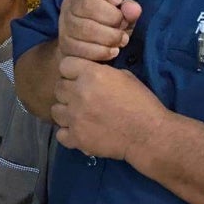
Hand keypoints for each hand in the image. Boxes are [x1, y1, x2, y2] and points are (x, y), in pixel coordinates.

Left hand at [50, 56, 165, 160]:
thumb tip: (88, 74)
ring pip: (55, 110)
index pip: (65, 65)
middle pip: (58, 87)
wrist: (148, 134)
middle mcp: (78, 93)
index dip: (73, 71)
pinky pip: (60, 133)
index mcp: (91, 74)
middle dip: (69, 91)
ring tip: (81, 116)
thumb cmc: (141, 102)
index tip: (80, 77)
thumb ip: (101, 74)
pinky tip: (81, 131)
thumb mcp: (124, 77)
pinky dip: (69, 133)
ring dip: (66, 112)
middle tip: (83, 98)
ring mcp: (75, 117)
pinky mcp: (76, 138)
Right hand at [57, 0, 141, 62]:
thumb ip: (129, 9)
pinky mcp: (65, 44)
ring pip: (84, 28)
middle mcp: (70, 3)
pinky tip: (112, 51)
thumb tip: (134, 9)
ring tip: (121, 40)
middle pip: (86, 5)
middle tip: (123, 25)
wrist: (87, 46)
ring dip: (109, 36)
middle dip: (111, 17)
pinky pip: (81, 48)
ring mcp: (65, 24)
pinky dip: (101, 51)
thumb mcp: (122, 13)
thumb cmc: (108, 22)